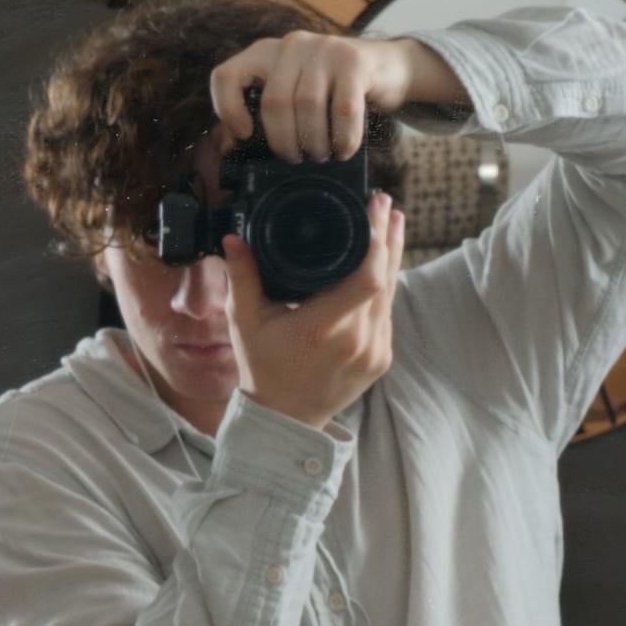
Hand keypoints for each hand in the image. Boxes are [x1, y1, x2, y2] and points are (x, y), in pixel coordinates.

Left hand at [209, 30, 459, 160]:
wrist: (388, 67)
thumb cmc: (335, 89)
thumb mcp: (297, 92)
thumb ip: (267, 112)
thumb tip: (234, 146)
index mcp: (267, 53)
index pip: (227, 75)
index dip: (228, 108)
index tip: (245, 134)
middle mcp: (292, 46)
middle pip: (274, 101)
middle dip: (283, 140)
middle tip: (295, 158)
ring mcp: (324, 49)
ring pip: (307, 106)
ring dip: (314, 142)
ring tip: (321, 155)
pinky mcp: (354, 61)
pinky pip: (343, 110)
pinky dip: (343, 138)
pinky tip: (344, 150)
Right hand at [221, 198, 405, 429]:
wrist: (285, 420)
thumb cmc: (262, 369)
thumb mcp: (245, 322)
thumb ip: (241, 277)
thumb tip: (233, 238)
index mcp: (323, 328)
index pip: (367, 277)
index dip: (377, 239)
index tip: (375, 208)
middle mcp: (356, 341)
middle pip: (386, 278)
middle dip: (389, 237)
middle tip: (386, 204)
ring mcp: (374, 352)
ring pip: (391, 295)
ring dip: (392, 258)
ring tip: (392, 224)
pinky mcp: (381, 359)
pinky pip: (387, 314)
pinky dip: (384, 287)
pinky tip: (382, 265)